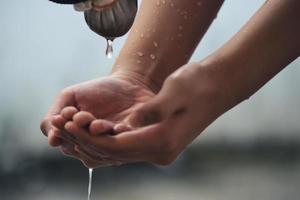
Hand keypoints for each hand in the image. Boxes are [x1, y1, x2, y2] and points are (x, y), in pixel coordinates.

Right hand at [40, 71, 155, 166]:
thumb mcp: (69, 97)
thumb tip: (51, 139)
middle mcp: (96, 141)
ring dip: (98, 131)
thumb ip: (55, 113)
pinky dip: (122, 132)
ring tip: (95, 125)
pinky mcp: (130, 132)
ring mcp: (113, 138)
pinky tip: (119, 127)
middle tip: (77, 116)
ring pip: (103, 142)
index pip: (66, 142)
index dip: (63, 131)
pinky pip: (126, 136)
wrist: (126, 82)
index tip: (61, 116)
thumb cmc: (96, 91)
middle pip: (83, 144)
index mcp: (79, 136)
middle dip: (79, 131)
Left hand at [62, 63, 226, 166]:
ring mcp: (161, 149)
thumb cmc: (197, 85)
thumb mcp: (174, 91)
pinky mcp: (160, 143)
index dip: (91, 138)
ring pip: (120, 152)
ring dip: (95, 141)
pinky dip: (109, 140)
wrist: (217, 87)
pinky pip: (127, 147)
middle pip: (116, 153)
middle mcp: (161, 151)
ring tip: (72, 128)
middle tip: (64, 126)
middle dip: (87, 141)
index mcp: (164, 140)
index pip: (119, 146)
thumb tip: (129, 123)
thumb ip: (151, 110)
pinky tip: (94, 130)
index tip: (70, 125)